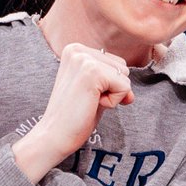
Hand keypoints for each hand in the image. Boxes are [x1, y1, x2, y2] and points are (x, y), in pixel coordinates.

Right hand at [13, 45, 133, 182]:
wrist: (54, 136)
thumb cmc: (73, 117)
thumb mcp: (96, 93)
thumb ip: (113, 84)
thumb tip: (131, 94)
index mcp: (75, 50)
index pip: (115, 63)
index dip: (108, 86)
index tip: (84, 95)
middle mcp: (78, 50)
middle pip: (122, 68)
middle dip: (111, 89)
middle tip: (86, 100)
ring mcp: (84, 59)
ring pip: (124, 77)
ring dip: (112, 95)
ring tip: (88, 101)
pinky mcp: (92, 72)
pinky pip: (124, 87)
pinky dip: (113, 102)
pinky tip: (91, 105)